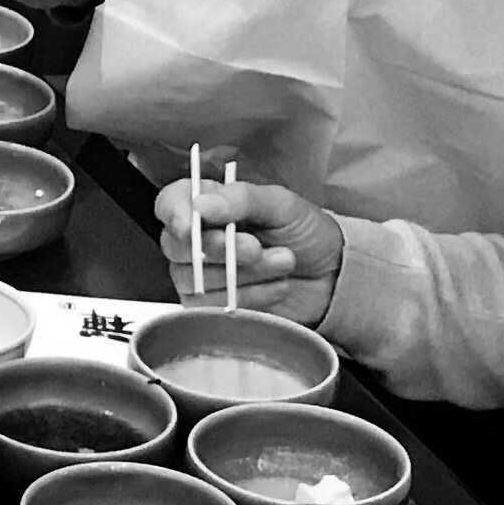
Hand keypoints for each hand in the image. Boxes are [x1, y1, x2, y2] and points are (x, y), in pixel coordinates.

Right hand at [154, 168, 339, 320]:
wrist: (333, 276)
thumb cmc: (306, 234)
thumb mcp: (281, 204)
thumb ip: (241, 198)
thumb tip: (201, 204)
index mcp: (211, 204)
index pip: (170, 204)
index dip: (175, 214)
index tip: (192, 226)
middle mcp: (200, 239)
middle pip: (177, 247)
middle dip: (221, 249)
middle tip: (256, 247)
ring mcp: (202, 275)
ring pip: (196, 279)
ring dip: (245, 273)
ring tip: (281, 263)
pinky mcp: (213, 306)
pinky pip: (212, 306)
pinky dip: (250, 296)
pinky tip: (275, 286)